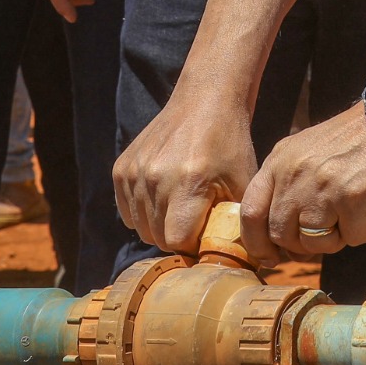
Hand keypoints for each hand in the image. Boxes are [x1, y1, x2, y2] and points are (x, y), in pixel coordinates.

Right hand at [113, 91, 260, 254]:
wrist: (204, 102)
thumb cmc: (229, 144)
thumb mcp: (242, 183)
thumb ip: (237, 223)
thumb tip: (241, 262)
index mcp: (189, 182)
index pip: (176, 241)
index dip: (192, 245)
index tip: (205, 235)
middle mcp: (156, 177)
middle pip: (156, 236)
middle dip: (176, 237)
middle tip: (194, 223)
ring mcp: (135, 171)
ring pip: (140, 226)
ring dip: (158, 226)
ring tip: (180, 209)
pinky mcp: (122, 168)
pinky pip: (127, 210)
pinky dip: (142, 212)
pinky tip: (163, 198)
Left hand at [242, 106, 365, 260]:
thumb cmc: (359, 141)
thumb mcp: (309, 151)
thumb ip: (290, 185)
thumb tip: (277, 239)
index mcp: (280, 160)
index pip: (250, 211)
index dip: (256, 242)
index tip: (270, 257)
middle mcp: (295, 173)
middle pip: (281, 234)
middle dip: (305, 244)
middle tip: (331, 229)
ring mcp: (322, 187)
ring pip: (315, 243)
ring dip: (339, 237)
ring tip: (356, 210)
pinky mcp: (352, 198)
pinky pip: (353, 238)